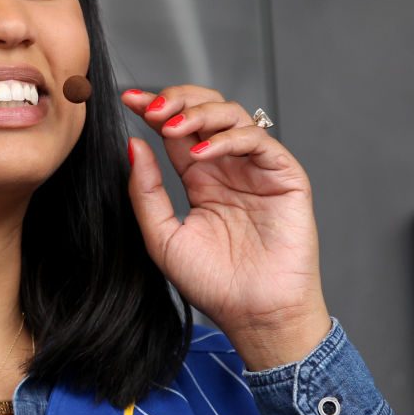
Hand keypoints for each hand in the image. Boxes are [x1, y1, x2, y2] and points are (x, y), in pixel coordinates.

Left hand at [122, 86, 330, 369]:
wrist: (254, 315)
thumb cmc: (213, 284)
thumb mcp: (162, 236)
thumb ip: (146, 191)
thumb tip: (133, 145)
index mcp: (201, 179)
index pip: (177, 130)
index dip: (154, 110)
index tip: (128, 100)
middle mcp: (228, 168)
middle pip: (205, 110)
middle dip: (177, 99)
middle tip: (150, 106)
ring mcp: (257, 169)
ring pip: (232, 115)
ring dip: (198, 113)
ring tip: (171, 127)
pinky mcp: (284, 176)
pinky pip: (258, 140)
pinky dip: (227, 140)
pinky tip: (200, 156)